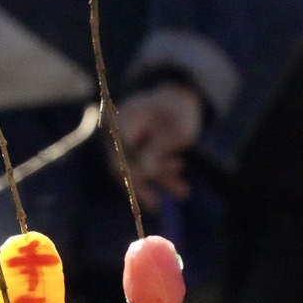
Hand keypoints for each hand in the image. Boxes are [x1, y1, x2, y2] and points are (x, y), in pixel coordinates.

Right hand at [116, 84, 203, 211]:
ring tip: (183, 192)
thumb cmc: (180, 111)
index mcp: (125, 119)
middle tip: (156, 204)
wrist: (183, 98)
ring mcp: (129, 142)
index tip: (141, 181)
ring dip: (160, 181)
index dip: (128, 169)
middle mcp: (121, 132)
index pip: (118, 149)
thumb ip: (157, 149)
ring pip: (138, 170)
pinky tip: (181, 190)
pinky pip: (148, 169)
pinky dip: (164, 178)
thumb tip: (144, 172)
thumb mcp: (176, 130)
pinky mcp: (140, 151)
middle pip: (123, 163)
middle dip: (143, 182)